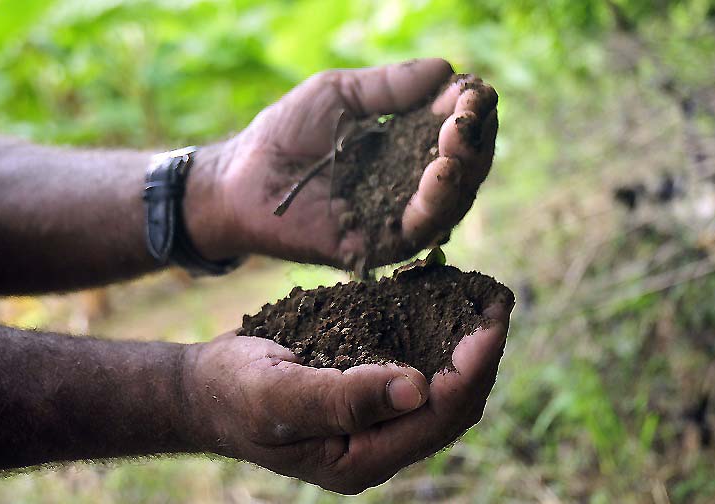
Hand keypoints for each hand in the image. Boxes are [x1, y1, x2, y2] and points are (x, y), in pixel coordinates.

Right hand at [181, 300, 510, 493]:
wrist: (205, 389)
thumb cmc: (234, 392)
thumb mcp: (280, 395)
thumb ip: (346, 399)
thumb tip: (419, 387)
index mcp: (361, 459)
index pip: (438, 418)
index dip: (471, 370)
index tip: (490, 323)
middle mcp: (378, 447)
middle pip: (453, 408)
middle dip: (482, 356)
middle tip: (500, 303)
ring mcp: (375, 425)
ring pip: (443, 390)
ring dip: (468, 348)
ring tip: (487, 303)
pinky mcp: (369, 397)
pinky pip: (420, 373)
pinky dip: (439, 342)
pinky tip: (447, 308)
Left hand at [191, 58, 498, 268]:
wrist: (241, 177)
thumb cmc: (286, 132)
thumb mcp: (339, 93)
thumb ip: (389, 86)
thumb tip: (446, 68)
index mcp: (406, 143)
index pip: (455, 128)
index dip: (470, 110)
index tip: (472, 90)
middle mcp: (410, 182)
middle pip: (464, 167)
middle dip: (472, 140)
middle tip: (469, 115)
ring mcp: (396, 216)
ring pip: (450, 201)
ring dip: (462, 170)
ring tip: (457, 143)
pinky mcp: (378, 246)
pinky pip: (417, 231)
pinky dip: (434, 204)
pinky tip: (440, 173)